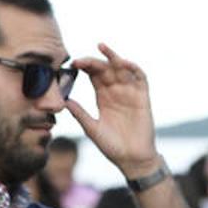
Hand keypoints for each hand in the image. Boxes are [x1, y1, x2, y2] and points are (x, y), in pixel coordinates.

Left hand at [66, 43, 158, 178]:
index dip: (85, 66)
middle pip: (106, 68)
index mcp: (103, 97)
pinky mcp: (143, 98)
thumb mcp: (92, 129)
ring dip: (113, 57)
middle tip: (82, 60)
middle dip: (94, 61)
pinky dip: (133, 68)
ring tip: (102, 48)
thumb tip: (64, 101)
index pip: (93, 75)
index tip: (73, 64)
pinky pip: (140, 78)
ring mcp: (130, 93)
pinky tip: (123, 63)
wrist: (132, 159)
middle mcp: (116, 92)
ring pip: (122, 69)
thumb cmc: (112, 147)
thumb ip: (80, 114)